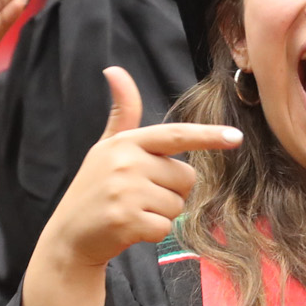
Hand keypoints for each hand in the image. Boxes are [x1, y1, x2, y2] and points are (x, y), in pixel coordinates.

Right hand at [37, 68, 240, 275]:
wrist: (69, 237)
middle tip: (138, 197)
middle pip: (186, 178)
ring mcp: (125, 192)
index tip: (236, 137)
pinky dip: (153, 234)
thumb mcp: (106, 147)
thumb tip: (114, 69)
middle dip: (171, 192)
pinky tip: (129, 230)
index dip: (208, 136)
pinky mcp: (126, 221)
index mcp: (126, 142)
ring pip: (177, 205)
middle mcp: (126, 162)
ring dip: (161, 214)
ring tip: (131, 212)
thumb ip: (122, 113)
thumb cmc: (95, 189)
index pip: (176, 135)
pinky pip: (165, 228)